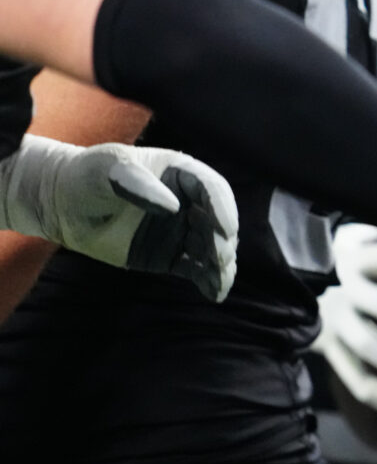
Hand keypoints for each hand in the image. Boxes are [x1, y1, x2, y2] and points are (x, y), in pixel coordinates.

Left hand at [0, 134, 237, 300]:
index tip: (225, 230)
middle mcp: (188, 202)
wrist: (63, 205)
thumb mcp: (107, 170)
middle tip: (220, 259)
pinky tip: (214, 293)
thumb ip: (137, 184)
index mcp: (181, 174)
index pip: (212, 189)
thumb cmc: (86, 177)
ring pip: (211, 248)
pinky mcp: (171, 255)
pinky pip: (196, 268)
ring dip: (221, 265)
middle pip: (217, 221)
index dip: (222, 208)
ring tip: (219, 282)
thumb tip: (174, 208)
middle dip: (223, 241)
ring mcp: (180, 230)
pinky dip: (208, 280)